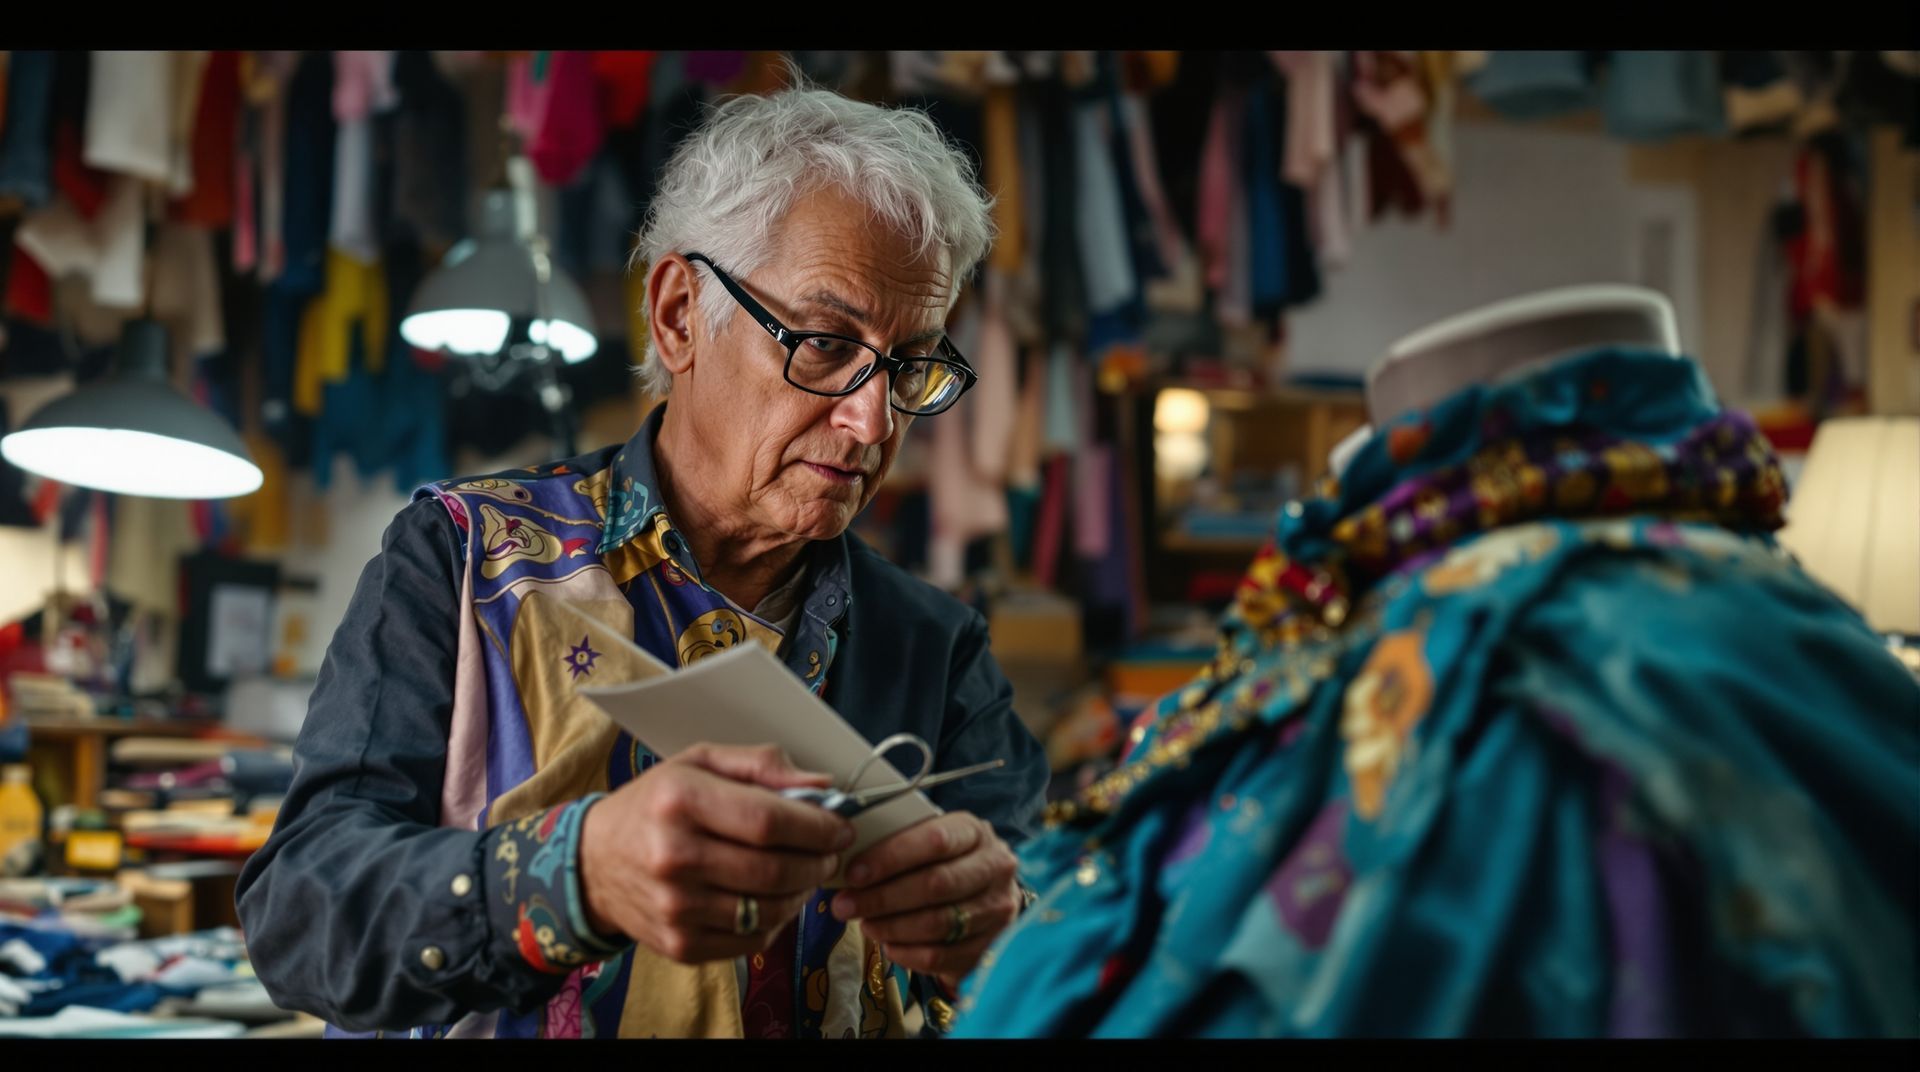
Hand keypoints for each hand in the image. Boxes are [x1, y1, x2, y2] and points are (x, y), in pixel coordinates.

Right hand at [579, 743, 856, 963]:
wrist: (594, 862)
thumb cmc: (656, 804)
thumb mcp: (699, 762)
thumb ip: (762, 766)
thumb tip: (822, 785)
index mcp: (679, 801)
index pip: (768, 820)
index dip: (818, 826)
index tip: (841, 826)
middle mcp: (673, 856)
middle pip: (774, 869)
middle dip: (819, 861)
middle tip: (830, 853)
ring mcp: (675, 907)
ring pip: (769, 909)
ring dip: (802, 892)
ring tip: (804, 873)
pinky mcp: (679, 944)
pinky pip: (751, 939)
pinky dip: (776, 920)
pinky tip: (773, 898)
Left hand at [828, 811, 1019, 989]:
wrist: (989, 897)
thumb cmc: (947, 863)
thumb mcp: (932, 843)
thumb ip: (900, 845)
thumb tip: (847, 861)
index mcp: (975, 832)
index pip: (935, 840)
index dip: (891, 857)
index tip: (854, 873)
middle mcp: (995, 868)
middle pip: (937, 884)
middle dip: (883, 897)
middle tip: (845, 906)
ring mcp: (997, 910)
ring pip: (938, 923)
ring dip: (892, 927)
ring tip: (865, 924)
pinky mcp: (990, 946)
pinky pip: (942, 956)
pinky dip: (908, 953)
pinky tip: (889, 945)